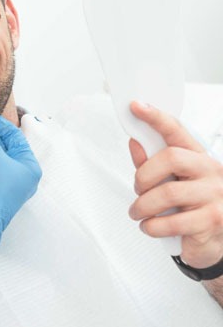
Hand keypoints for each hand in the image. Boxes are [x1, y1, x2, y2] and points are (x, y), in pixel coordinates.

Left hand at [128, 101, 222, 267]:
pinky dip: (152, 226)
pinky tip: (151, 227)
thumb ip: (152, 163)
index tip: (136, 106)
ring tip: (138, 213)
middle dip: (144, 176)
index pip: (177, 131)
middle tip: (138, 190)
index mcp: (200, 157)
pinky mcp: (212, 220)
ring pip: (167, 193)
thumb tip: (135, 142)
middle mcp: (212, 172)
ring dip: (142, 206)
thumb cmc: (191, 207)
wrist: (214, 242)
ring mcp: (216, 196)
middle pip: (170, 158)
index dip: (156, 118)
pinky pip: (171, 221)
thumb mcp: (172, 182)